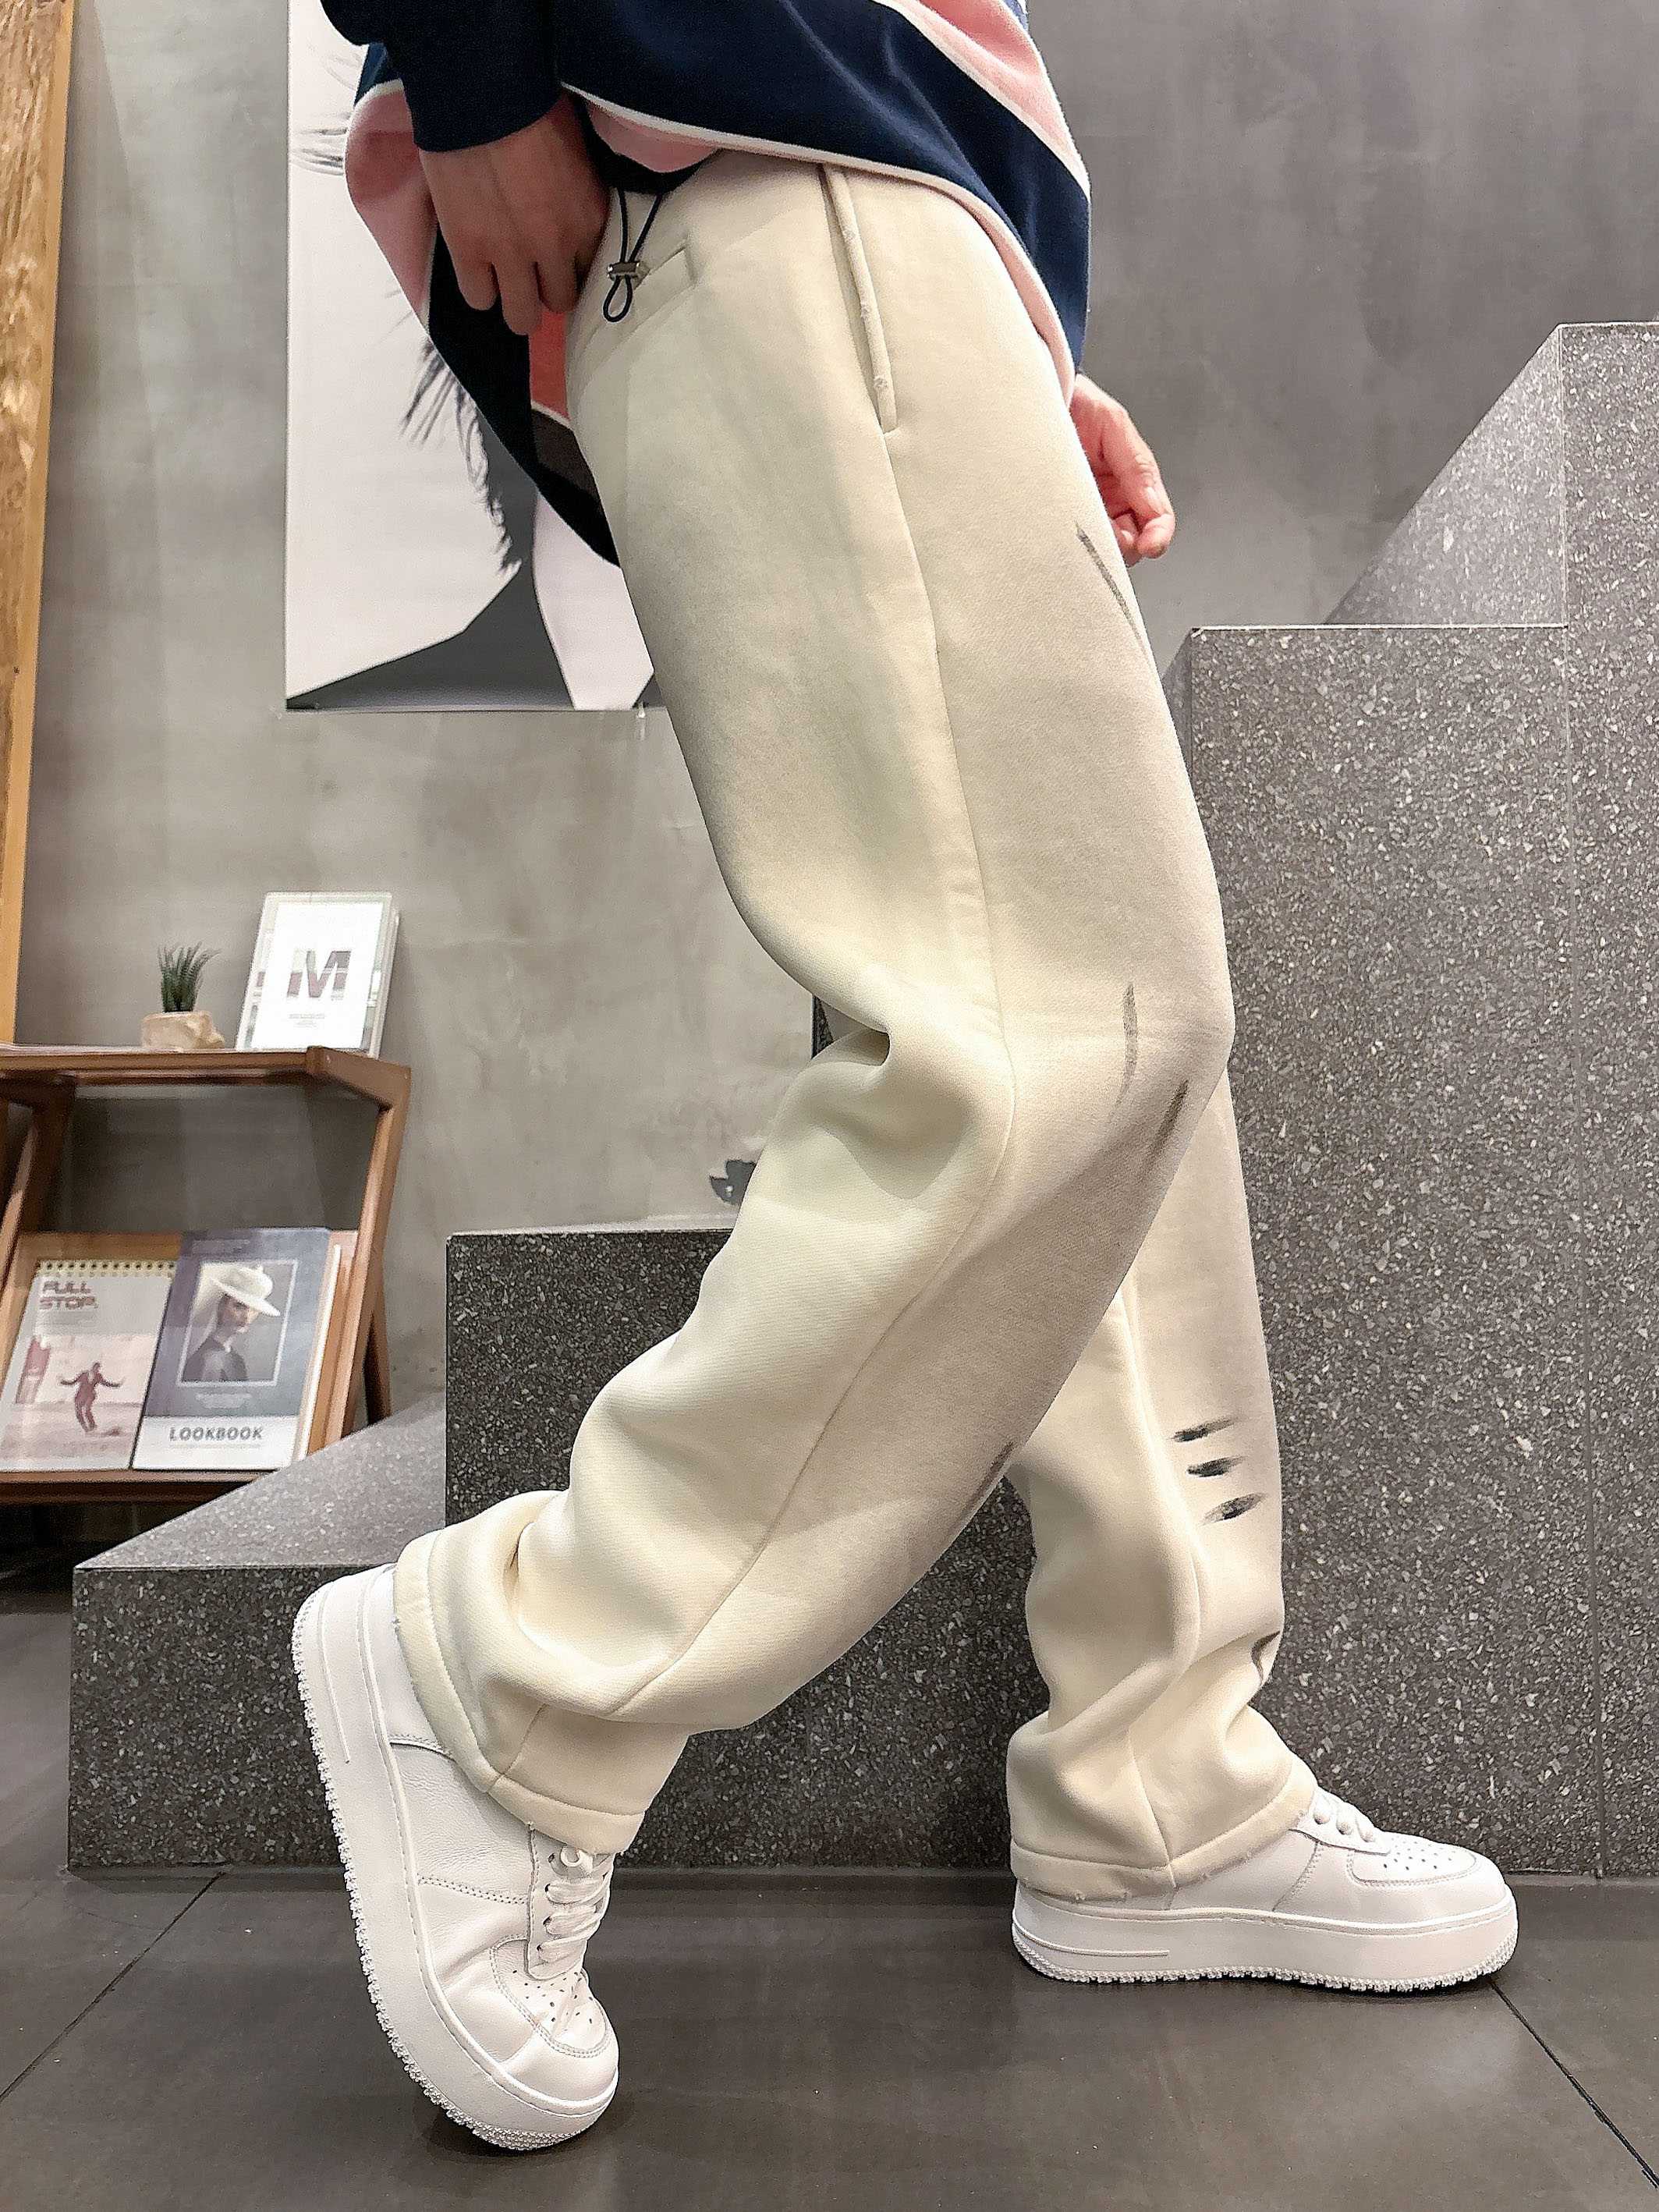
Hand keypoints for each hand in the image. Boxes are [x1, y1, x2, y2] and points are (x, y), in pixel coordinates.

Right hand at [419, 94, 608, 336]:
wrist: (481, 87)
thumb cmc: (533, 103)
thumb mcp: (577, 152)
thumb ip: (577, 195)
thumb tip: (568, 214)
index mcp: (590, 219)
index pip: (592, 274)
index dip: (571, 268)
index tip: (557, 258)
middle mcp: (557, 246)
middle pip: (559, 302)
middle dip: (544, 289)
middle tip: (527, 268)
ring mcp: (512, 254)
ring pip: (520, 317)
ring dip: (512, 300)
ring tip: (500, 277)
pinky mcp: (469, 251)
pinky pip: (478, 299)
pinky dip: (478, 288)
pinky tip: (475, 265)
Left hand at [1069, 375, 1174, 564]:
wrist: (1038, 400)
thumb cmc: (1077, 405)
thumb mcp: (1114, 425)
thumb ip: (1138, 465)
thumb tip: (1154, 507)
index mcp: (1134, 483)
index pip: (1156, 519)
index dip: (1158, 536)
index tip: (1151, 545)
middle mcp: (1114, 503)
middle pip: (1132, 544)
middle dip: (1124, 544)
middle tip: (1105, 532)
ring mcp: (1087, 513)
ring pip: (1102, 548)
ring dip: (1097, 544)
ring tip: (1080, 522)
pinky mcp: (1059, 519)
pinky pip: (1071, 544)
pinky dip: (1072, 543)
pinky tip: (1063, 526)